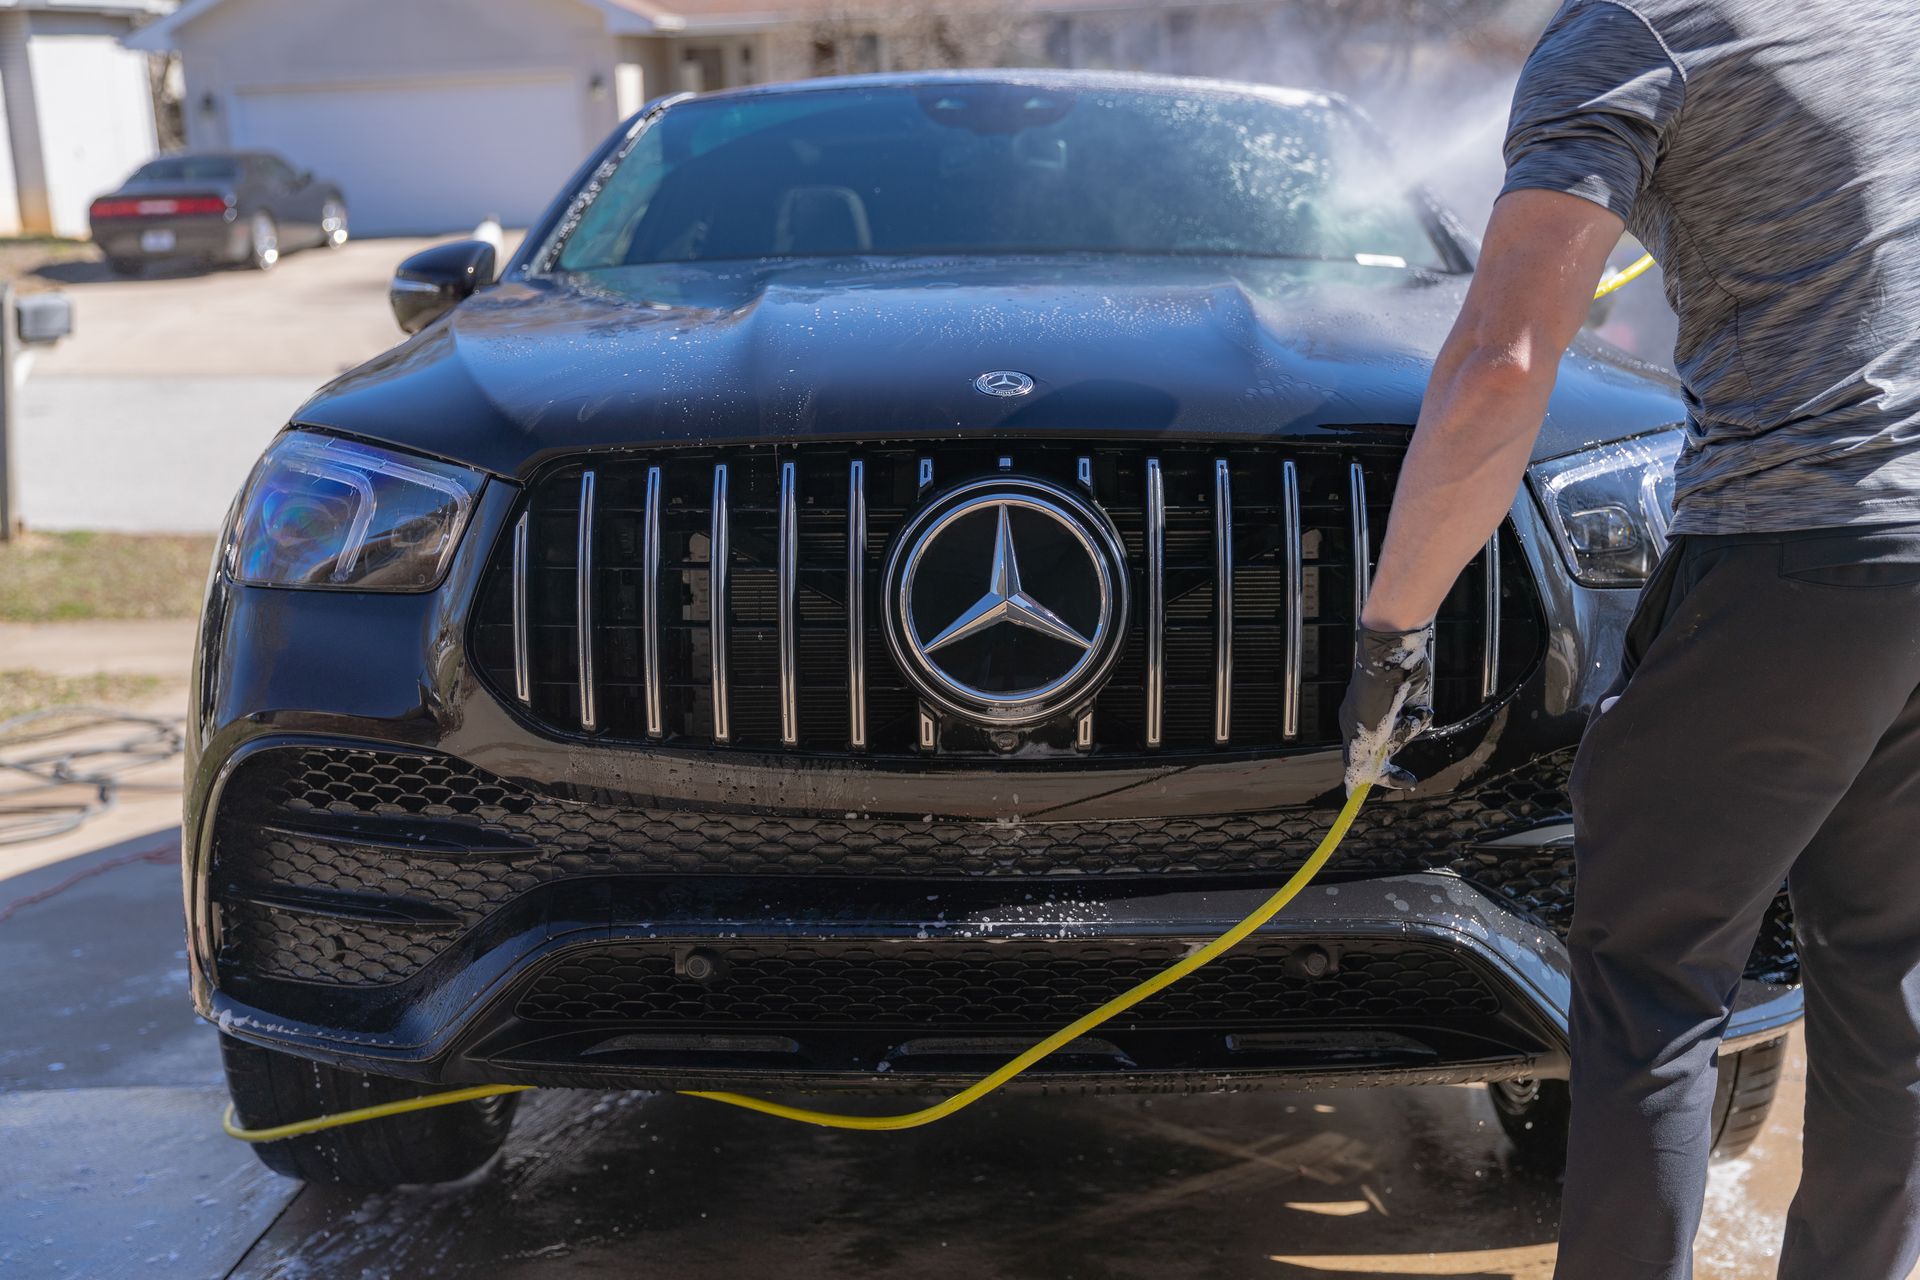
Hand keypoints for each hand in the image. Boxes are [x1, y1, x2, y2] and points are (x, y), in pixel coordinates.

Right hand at [1339, 623, 1434, 794]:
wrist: (1394, 658)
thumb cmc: (1374, 694)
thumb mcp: (1365, 733)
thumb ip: (1360, 758)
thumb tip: (1351, 782)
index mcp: (1353, 729)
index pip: (1360, 762)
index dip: (1370, 780)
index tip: (1369, 798)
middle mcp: (1372, 722)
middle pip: (1388, 751)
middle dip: (1397, 758)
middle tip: (1407, 780)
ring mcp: (1391, 711)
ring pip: (1407, 735)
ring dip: (1411, 731)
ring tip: (1410, 716)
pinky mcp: (1410, 701)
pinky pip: (1420, 719)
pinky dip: (1420, 716)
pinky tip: (1417, 706)